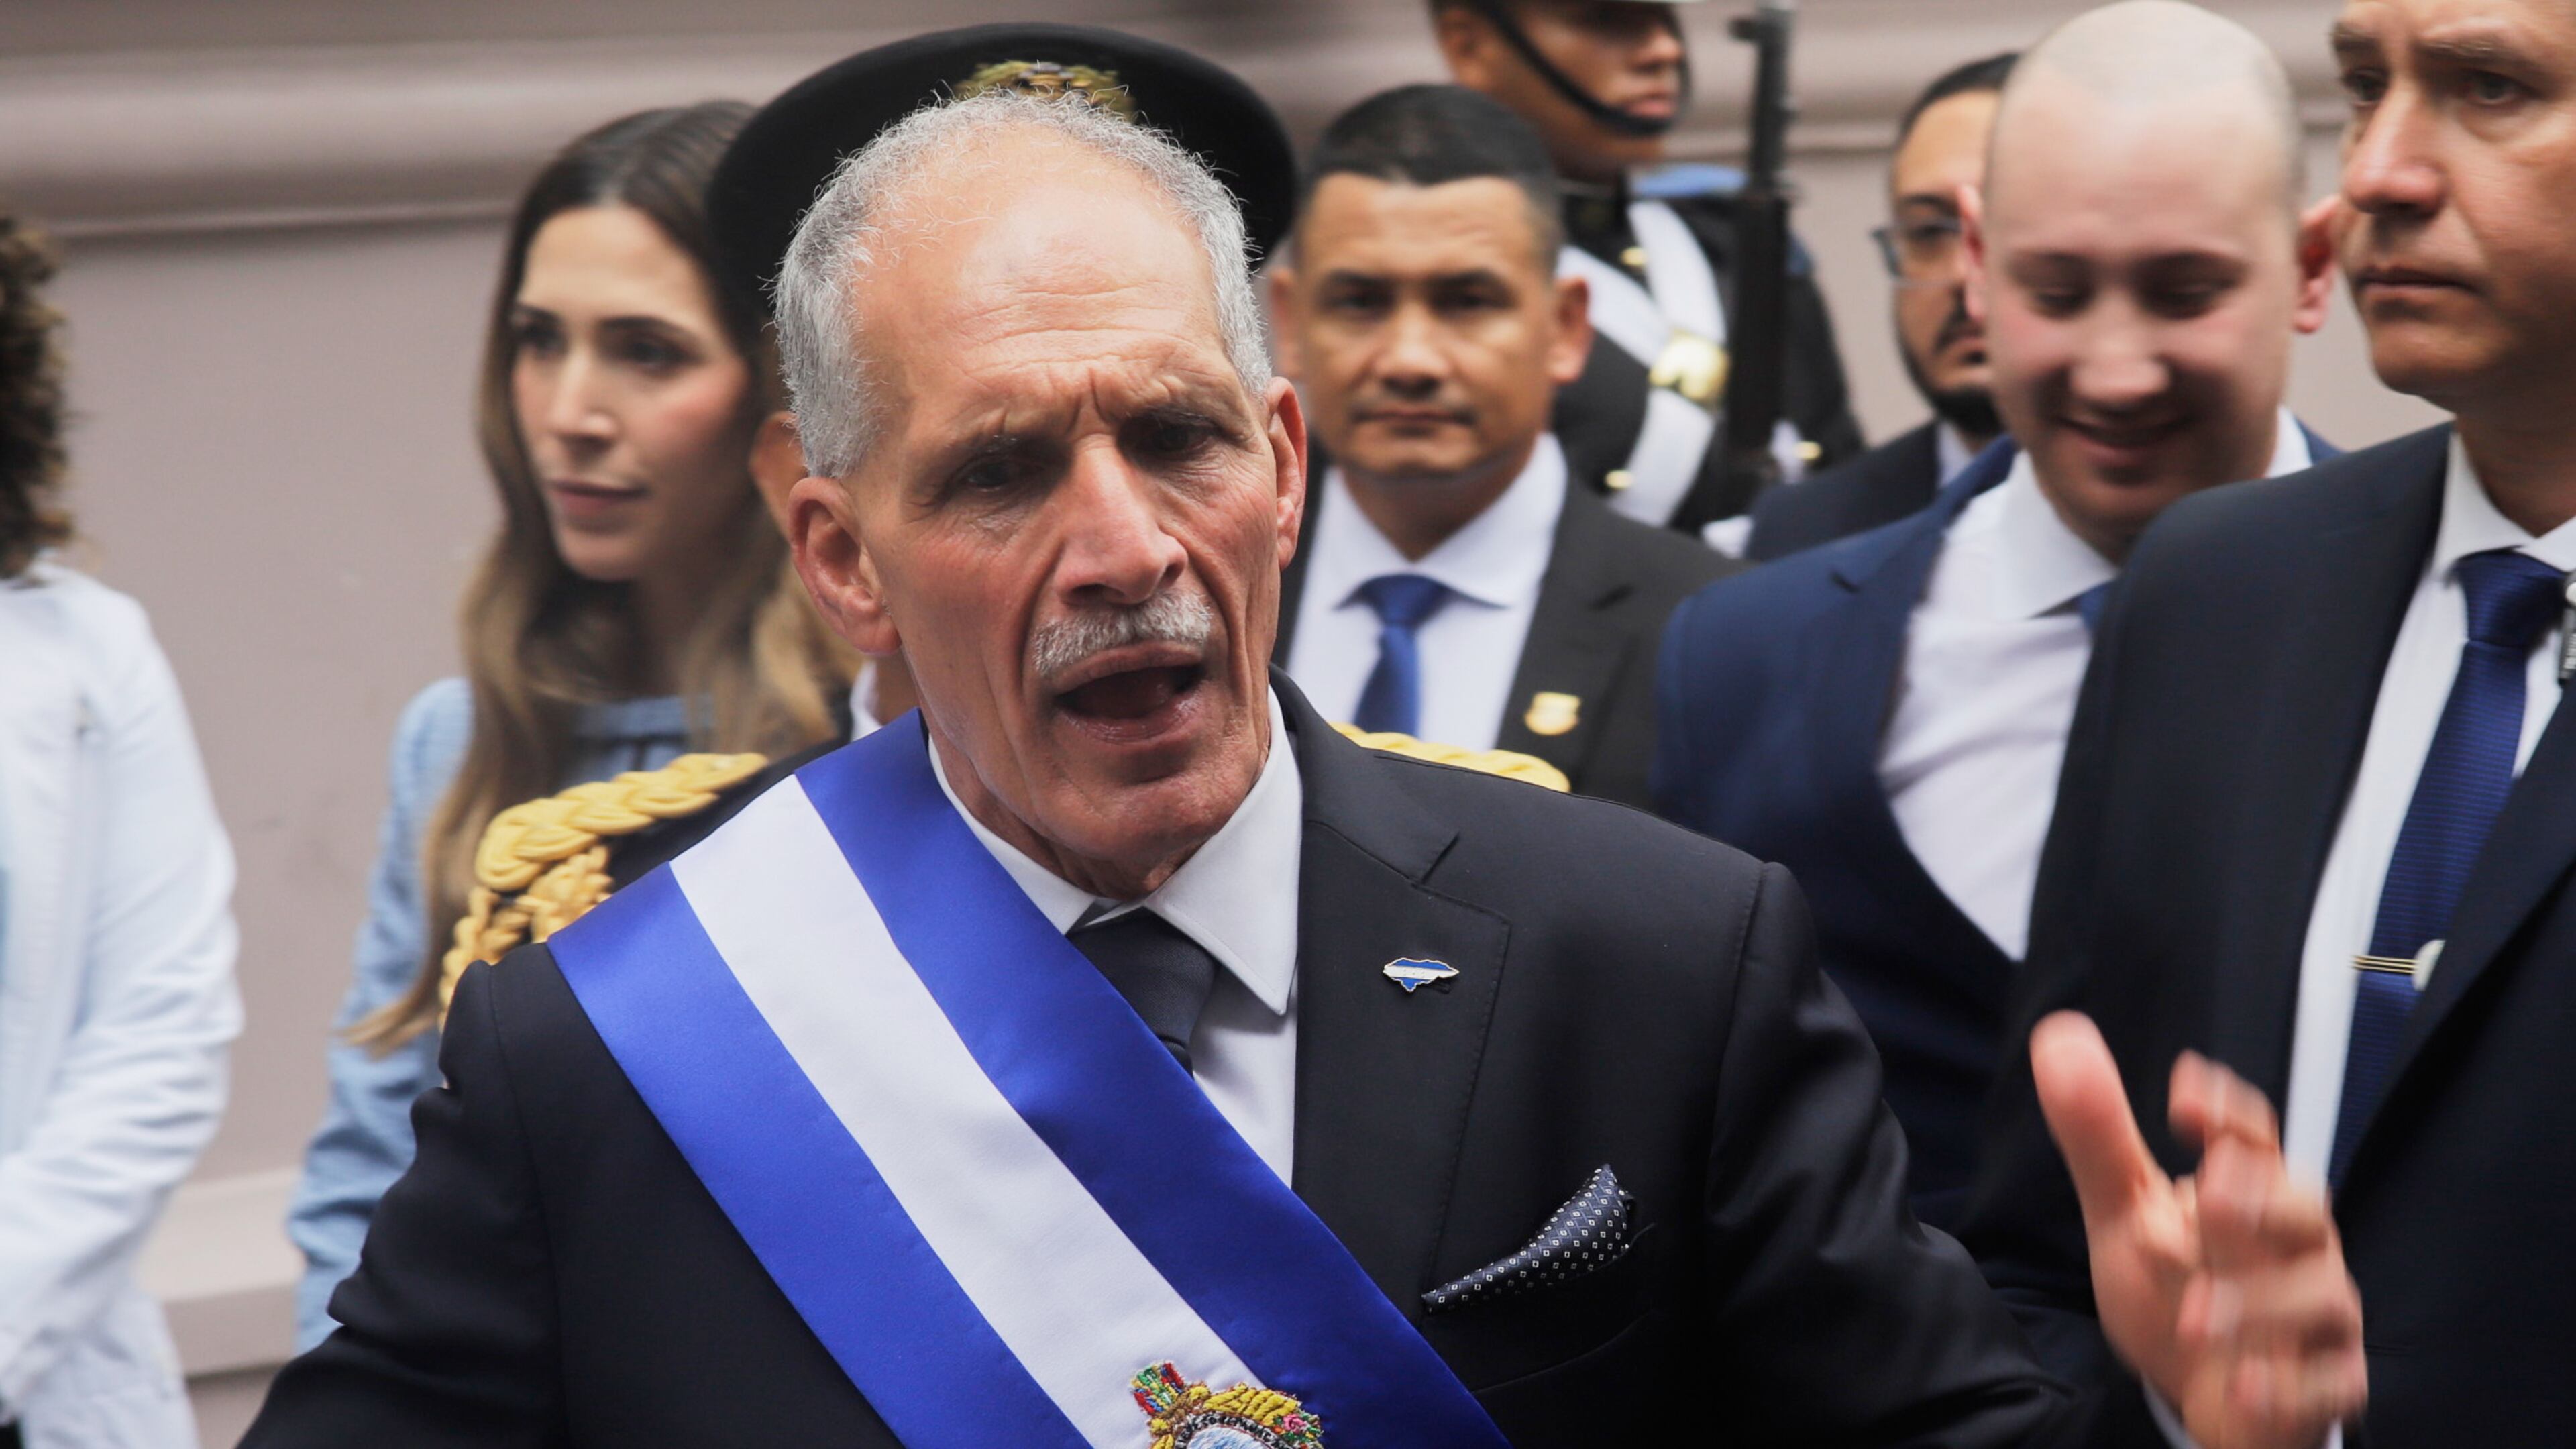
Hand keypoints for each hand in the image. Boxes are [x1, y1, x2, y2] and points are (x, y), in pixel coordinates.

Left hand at [2032, 1012, 2365, 1448]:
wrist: (2203, 1388)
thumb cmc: (2176, 1283)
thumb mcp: (2124, 1211)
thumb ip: (2097, 1135)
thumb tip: (2060, 1035)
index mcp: (2250, 1193)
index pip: (2254, 1138)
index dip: (2229, 1113)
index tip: (2185, 1095)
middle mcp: (2294, 1246)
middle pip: (2306, 1207)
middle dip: (2263, 1202)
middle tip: (2210, 1200)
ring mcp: (2317, 1316)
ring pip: (2322, 1295)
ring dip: (2262, 1303)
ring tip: (2196, 1316)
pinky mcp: (2325, 1383)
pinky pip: (2329, 1383)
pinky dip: (2288, 1387)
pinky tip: (2241, 1388)